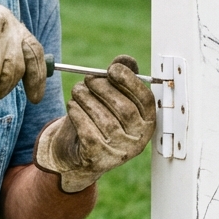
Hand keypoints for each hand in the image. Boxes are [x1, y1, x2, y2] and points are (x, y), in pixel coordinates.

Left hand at [33, 55, 156, 191]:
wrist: (75, 154)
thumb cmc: (97, 120)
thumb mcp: (109, 99)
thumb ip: (119, 80)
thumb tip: (125, 60)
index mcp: (147, 123)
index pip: (146, 101)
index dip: (130, 82)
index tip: (112, 68)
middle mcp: (137, 140)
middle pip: (125, 110)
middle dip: (104, 89)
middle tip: (88, 79)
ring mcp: (118, 152)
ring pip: (105, 120)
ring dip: (87, 100)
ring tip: (77, 91)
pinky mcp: (98, 158)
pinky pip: (89, 132)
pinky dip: (78, 115)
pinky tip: (72, 106)